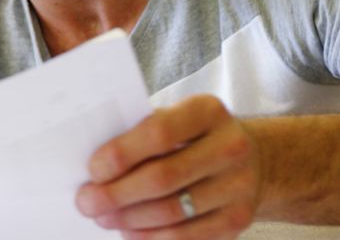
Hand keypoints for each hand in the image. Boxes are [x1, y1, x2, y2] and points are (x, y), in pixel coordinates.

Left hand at [75, 94, 260, 238]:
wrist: (252, 159)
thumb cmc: (197, 138)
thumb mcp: (177, 119)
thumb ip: (143, 134)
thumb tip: (96, 167)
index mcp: (208, 111)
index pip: (159, 132)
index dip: (122, 154)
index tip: (93, 170)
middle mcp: (230, 146)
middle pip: (163, 177)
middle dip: (116, 194)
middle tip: (87, 201)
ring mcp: (238, 185)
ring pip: (171, 211)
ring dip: (128, 219)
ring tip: (104, 217)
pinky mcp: (237, 219)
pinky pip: (185, 237)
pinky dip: (151, 238)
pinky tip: (130, 232)